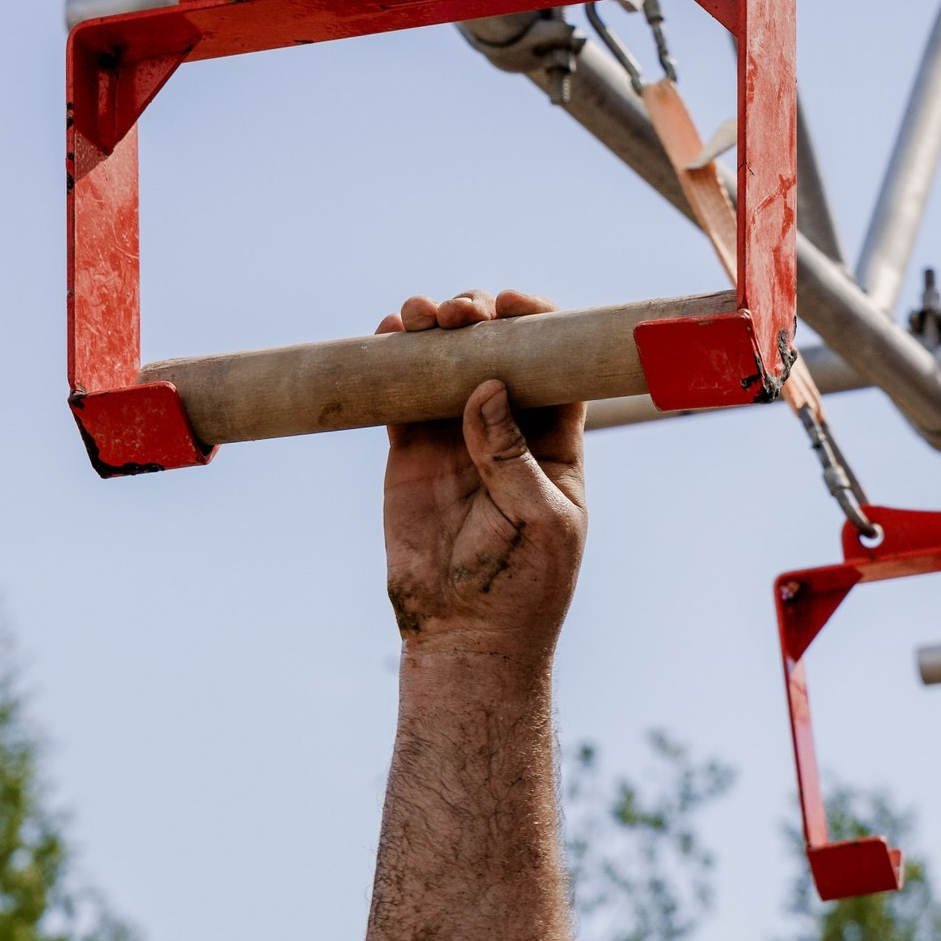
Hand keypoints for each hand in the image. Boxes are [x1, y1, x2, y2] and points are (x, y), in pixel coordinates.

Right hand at [377, 290, 586, 659]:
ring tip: (418, 315)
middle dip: (479, 317)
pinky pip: (399, 395)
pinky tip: (385, 337)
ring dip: (432, 329)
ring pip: (444, 363)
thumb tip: (489, 387)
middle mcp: (506, 428)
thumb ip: (513, 456)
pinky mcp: (410, 453)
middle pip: (495, 351)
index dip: (537, 324)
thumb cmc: (522, 585)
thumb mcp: (539, 520)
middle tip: (459, 315)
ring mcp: (455, 436)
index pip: (553, 364)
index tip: (513, 306)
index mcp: (554, 439)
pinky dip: (391, 361)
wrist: (465, 634)